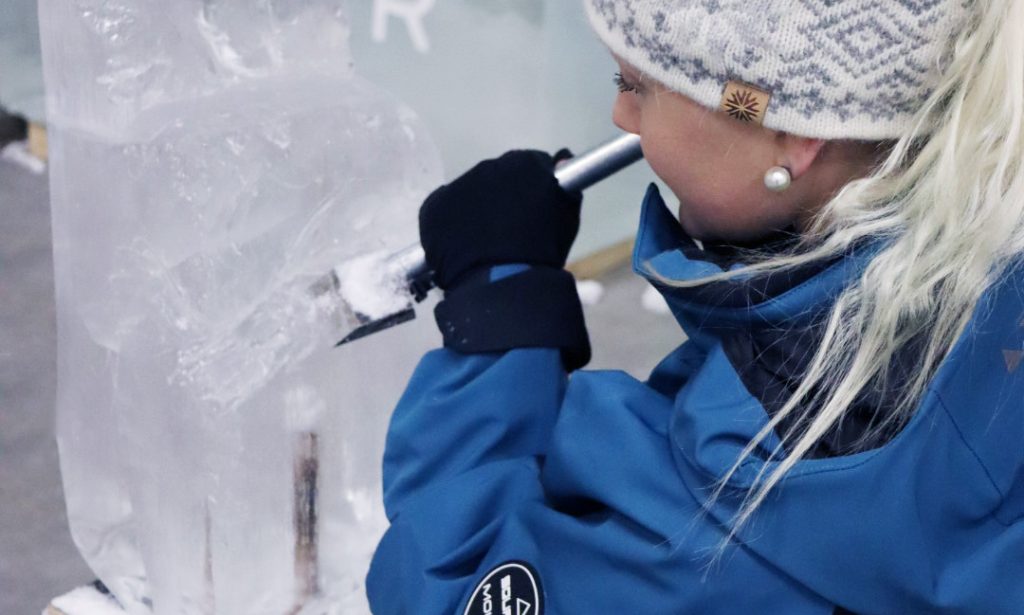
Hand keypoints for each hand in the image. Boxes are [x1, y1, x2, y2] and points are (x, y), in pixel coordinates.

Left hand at [419, 149, 582, 289]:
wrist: (502, 282)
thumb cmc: (542, 252)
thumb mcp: (566, 216)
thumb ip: (563, 187)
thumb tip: (561, 162)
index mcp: (523, 164)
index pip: (528, 168)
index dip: (531, 191)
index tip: (532, 213)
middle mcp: (487, 167)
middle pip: (494, 180)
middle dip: (501, 200)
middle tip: (508, 232)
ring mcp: (456, 186)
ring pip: (467, 196)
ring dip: (475, 213)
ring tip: (484, 245)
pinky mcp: (433, 208)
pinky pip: (443, 213)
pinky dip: (450, 227)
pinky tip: (461, 248)